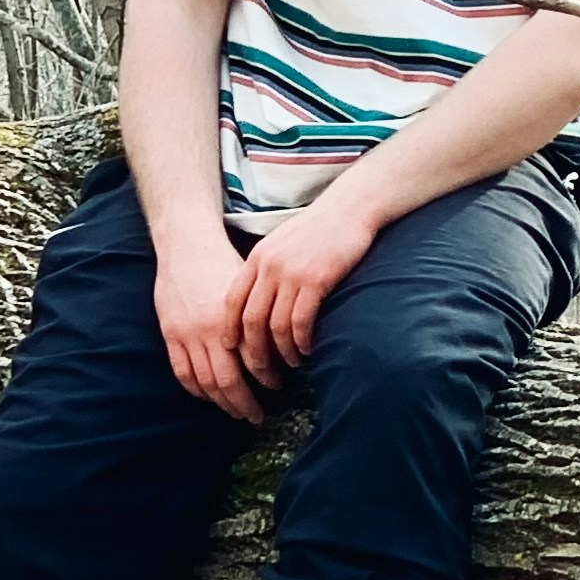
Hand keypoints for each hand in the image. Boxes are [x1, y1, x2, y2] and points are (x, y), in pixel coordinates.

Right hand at [152, 227, 260, 421]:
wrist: (187, 245)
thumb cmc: (225, 262)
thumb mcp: (250, 286)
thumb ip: (261, 315)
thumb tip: (284, 341)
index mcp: (236, 318)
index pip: (253, 362)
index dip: (266, 379)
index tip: (277, 387)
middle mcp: (210, 330)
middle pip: (227, 381)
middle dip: (244, 402)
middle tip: (257, 415)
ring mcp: (186, 334)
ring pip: (203, 382)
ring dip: (220, 402)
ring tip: (235, 410)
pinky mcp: (170, 334)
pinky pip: (182, 372)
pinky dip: (195, 389)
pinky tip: (208, 396)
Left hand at [232, 194, 378, 387]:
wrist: (349, 208)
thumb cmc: (320, 227)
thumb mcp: (283, 241)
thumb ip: (268, 266)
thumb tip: (263, 296)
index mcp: (258, 258)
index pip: (232, 302)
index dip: (230, 329)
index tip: (233, 350)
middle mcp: (269, 267)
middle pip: (251, 320)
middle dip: (255, 352)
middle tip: (263, 371)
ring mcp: (291, 274)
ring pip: (276, 326)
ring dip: (282, 352)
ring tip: (292, 364)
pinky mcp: (315, 280)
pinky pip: (301, 321)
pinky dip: (302, 342)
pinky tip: (308, 350)